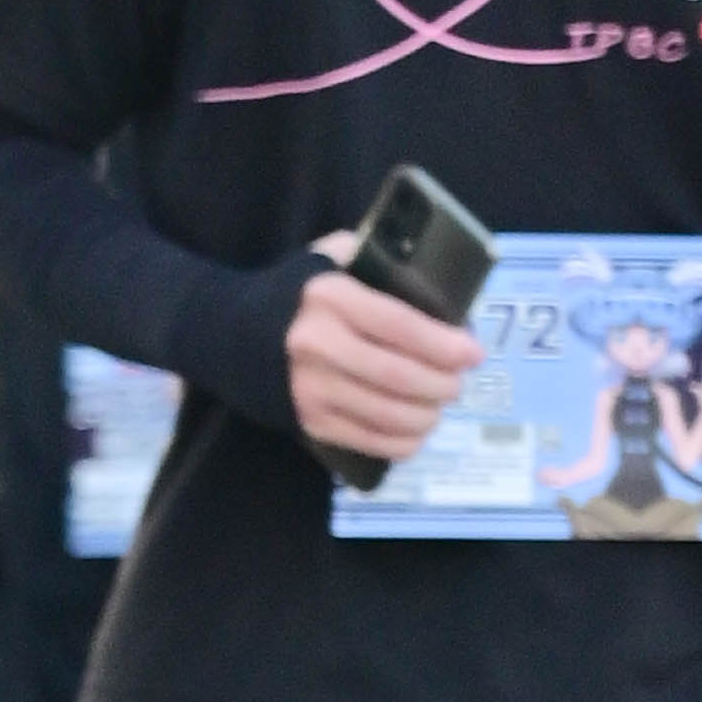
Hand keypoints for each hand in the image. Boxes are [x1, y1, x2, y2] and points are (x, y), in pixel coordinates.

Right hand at [287, 237, 482, 464]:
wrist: (228, 334)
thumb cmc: (293, 294)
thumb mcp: (328, 259)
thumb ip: (375, 261)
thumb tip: (439, 288)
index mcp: (330, 299)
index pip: (399, 326)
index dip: (444, 344)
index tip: (474, 353)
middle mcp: (318, 346)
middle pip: (398, 376)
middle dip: (442, 384)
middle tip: (458, 383)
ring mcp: (312, 389)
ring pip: (388, 414)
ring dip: (427, 416)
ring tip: (439, 406)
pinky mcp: (308, 420)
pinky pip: (368, 440)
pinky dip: (402, 442)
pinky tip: (416, 431)